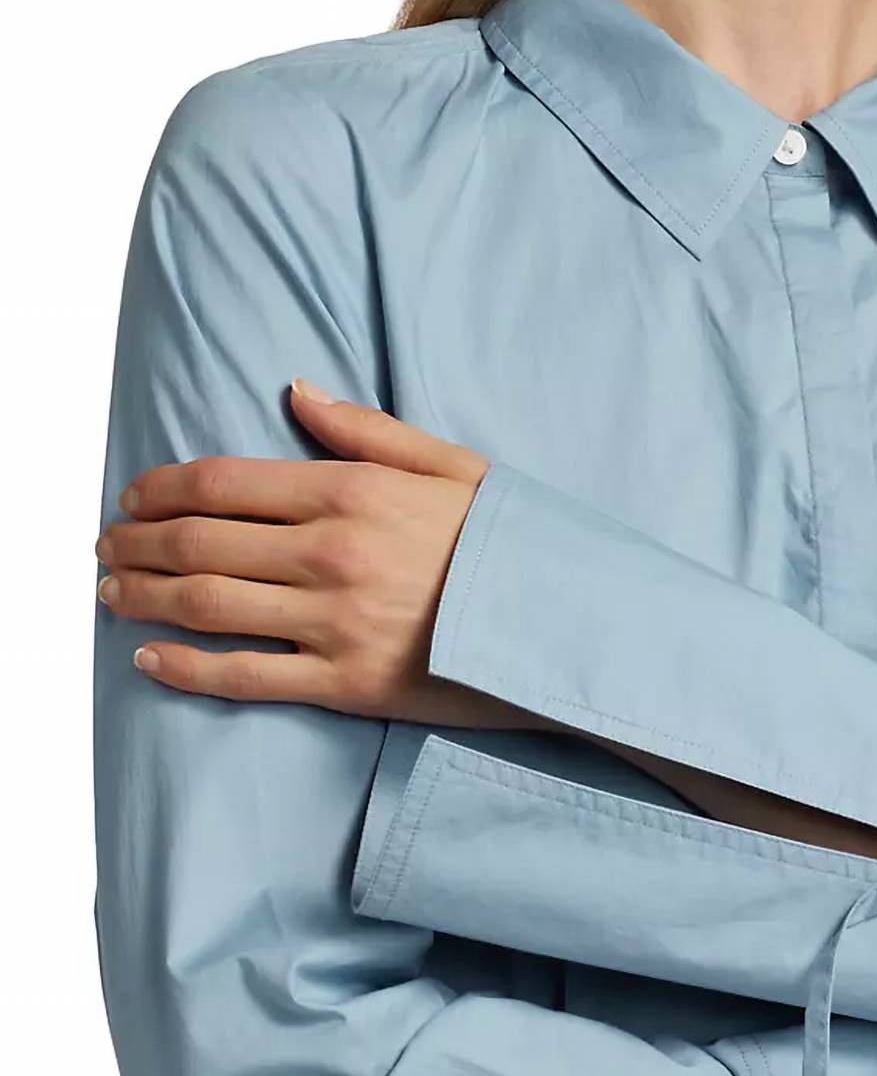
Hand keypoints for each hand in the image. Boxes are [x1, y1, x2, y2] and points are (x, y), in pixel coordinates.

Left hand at [94, 378, 531, 728]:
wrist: (571, 627)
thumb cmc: (516, 544)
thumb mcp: (456, 466)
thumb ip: (369, 430)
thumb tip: (296, 392)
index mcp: (354, 491)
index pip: (224, 483)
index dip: (162, 489)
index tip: (133, 498)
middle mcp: (331, 552)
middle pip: (198, 543)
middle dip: (136, 544)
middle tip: (107, 548)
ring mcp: (334, 621)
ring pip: (205, 606)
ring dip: (142, 598)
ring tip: (111, 594)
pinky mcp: (346, 683)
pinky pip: (243, 677)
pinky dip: (185, 668)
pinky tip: (150, 659)